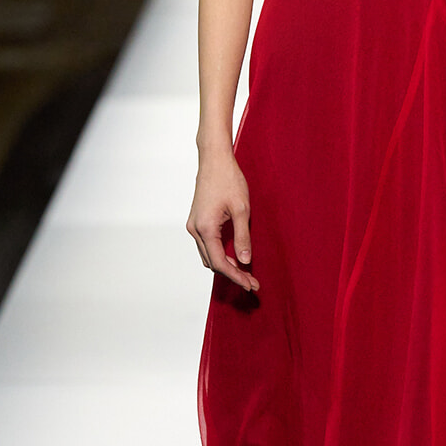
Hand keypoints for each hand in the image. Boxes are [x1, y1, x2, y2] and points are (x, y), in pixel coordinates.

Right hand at [186, 149, 259, 291]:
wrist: (214, 160)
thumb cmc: (228, 180)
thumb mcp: (242, 210)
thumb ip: (243, 237)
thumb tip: (244, 261)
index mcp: (205, 229)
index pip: (220, 263)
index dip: (236, 277)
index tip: (250, 284)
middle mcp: (195, 229)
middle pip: (212, 262)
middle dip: (232, 274)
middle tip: (251, 281)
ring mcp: (194, 225)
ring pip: (208, 255)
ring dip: (225, 265)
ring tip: (245, 272)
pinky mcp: (197, 221)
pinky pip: (207, 245)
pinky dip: (219, 253)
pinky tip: (233, 255)